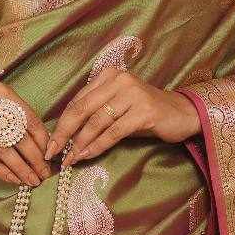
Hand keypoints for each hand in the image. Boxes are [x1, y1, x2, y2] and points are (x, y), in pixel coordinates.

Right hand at [0, 82, 52, 186]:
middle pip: (18, 136)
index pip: (30, 119)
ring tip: (32, 181)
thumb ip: (16, 119)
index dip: (43, 141)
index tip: (52, 157)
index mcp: (1, 93)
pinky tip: (13, 179)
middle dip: (35, 159)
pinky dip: (1, 171)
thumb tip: (44, 147)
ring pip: (3, 150)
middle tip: (45, 174)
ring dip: (21, 169)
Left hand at [43, 67, 200, 164]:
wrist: (183, 113)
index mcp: (108, 75)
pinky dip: (98, 145)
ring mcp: (133, 94)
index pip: (77, 101)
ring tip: (71, 159)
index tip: (50, 144)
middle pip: (82, 109)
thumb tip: (66, 137)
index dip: (61, 124)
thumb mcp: (117, 108)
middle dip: (64, 133)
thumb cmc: (146, 113)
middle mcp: (119, 80)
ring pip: (96, 121)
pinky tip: (88, 155)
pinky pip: (114, 131)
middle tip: (53, 153)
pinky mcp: (144, 111)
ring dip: (80, 143)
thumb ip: (95, 115)